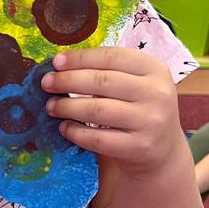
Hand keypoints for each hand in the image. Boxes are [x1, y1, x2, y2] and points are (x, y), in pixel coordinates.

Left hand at [43, 47, 182, 175]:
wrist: (161, 150)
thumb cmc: (138, 109)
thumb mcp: (135, 84)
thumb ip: (108, 71)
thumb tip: (62, 64)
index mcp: (155, 69)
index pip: (112, 57)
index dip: (80, 58)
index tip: (56, 61)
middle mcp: (157, 93)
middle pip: (102, 81)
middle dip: (67, 81)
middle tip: (46, 83)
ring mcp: (150, 121)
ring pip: (97, 110)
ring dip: (67, 106)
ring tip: (51, 106)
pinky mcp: (138, 147)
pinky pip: (97, 138)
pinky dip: (75, 132)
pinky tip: (64, 127)